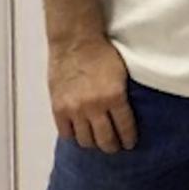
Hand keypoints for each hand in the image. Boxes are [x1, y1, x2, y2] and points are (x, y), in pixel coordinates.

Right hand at [48, 36, 134, 152]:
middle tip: (115, 147)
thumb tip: (126, 115)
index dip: (128, 140)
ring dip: (93, 143)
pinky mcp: (58, 108)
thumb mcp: (123, 75)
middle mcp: (95, 107)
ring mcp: (75, 109)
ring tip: (97, 141)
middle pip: (105, 140)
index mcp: (115, 97)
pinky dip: (74, 135)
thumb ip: (122, 97)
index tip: (129, 144)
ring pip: (85, 140)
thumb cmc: (102, 53)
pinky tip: (79, 132)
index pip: (125, 128)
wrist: (76, 42)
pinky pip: (66, 133)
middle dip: (112, 147)